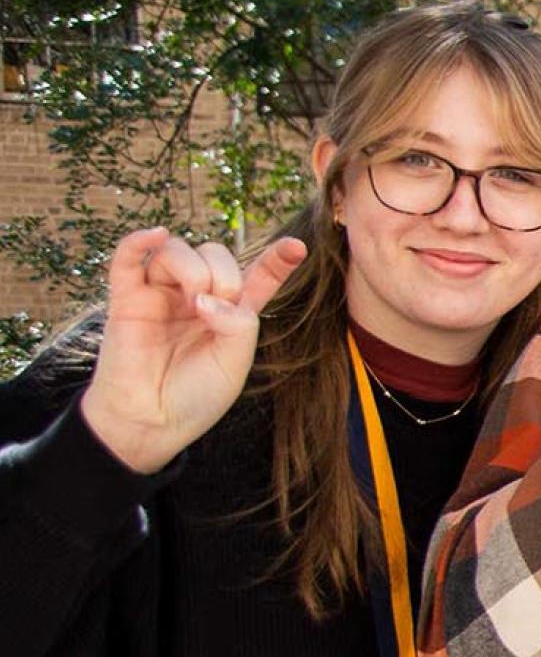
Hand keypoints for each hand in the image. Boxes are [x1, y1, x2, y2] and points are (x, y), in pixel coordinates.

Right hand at [78, 228, 308, 472]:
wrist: (150, 421)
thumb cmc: (194, 396)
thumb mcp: (234, 363)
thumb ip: (237, 323)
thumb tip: (206, 297)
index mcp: (231, 313)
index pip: (257, 276)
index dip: (277, 260)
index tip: (297, 248)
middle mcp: (197, 297)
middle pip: (214, 254)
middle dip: (223, 273)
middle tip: (216, 308)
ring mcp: (161, 295)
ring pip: (176, 250)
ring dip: (192, 268)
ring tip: (193, 303)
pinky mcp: (127, 299)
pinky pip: (127, 258)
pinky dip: (138, 241)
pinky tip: (154, 235)